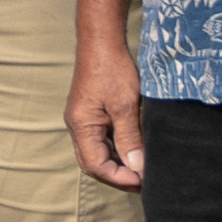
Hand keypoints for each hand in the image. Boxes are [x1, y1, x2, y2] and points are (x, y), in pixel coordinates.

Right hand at [66, 46, 145, 192]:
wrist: (101, 41)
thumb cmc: (112, 69)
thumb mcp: (125, 105)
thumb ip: (129, 138)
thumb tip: (137, 167)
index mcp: (81, 127)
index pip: (96, 166)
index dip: (120, 178)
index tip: (144, 180)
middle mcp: (78, 127)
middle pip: (93, 163)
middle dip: (117, 175)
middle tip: (144, 180)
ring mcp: (83, 120)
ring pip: (97, 153)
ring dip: (117, 163)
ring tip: (141, 167)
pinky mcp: (91, 114)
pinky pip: (101, 140)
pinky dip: (116, 150)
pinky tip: (133, 149)